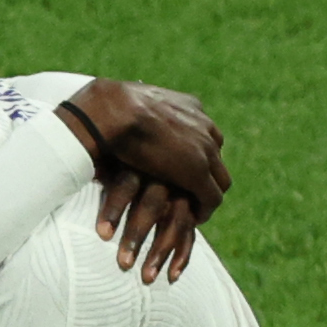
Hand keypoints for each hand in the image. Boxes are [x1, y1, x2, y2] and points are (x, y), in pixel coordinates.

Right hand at [61, 81, 228, 282]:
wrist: (112, 110)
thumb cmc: (108, 108)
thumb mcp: (131, 106)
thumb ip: (142, 114)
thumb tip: (130, 116)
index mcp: (190, 106)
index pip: (204, 136)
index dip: (196, 157)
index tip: (182, 172)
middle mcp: (203, 125)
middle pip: (216, 159)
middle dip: (207, 179)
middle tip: (193, 196)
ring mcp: (203, 149)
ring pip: (218, 180)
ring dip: (207, 197)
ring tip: (195, 214)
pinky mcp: (197, 173)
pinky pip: (212, 198)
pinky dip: (204, 211)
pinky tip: (193, 221)